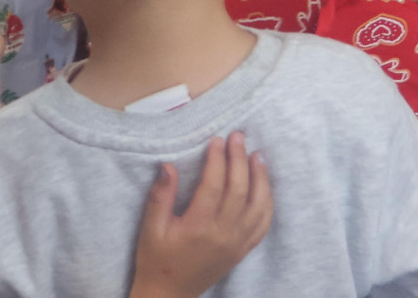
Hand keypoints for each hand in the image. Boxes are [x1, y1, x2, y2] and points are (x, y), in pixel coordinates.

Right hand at [129, 133, 272, 297]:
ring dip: (260, 178)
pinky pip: (263, 224)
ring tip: (257, 155)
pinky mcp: (242, 251)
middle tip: (238, 136)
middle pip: (239, 190)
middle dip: (240, 159)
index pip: (214, 185)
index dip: (217, 159)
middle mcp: (222, 235)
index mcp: (198, 227)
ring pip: (258, 206)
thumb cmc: (156, 260)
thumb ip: (160, 196)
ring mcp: (236, 244)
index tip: (216, 139)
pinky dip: (267, 202)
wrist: (169, 295)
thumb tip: (168, 165)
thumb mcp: (150, 228)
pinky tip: (264, 185)